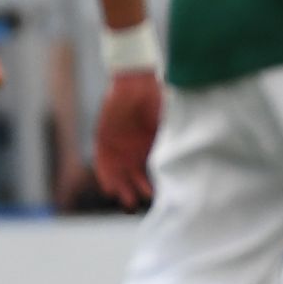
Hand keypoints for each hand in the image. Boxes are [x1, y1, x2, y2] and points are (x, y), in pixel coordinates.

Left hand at [94, 70, 162, 207]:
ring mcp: (118, 144)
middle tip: (139, 200)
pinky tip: (108, 187)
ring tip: (124, 198)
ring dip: (120, 186)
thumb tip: (180, 157)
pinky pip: (101, 160)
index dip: (153, 183)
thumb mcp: (168, 121)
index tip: (159, 194)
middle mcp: (134, 148)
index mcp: (150, 146)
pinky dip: (105, 173)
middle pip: (133, 175)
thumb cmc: (156, 99)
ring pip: (117, 171)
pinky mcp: (103, 138)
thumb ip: (171, 139)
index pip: (151, 171)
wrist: (135, 82)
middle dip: (135, 189)